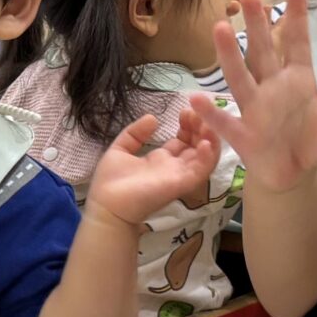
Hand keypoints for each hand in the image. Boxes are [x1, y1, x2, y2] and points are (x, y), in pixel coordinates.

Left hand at [85, 97, 220, 230]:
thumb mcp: (120, 149)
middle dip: (200, 127)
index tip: (185, 110)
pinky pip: (202, 170)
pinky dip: (208, 156)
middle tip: (197, 111)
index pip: (183, 140)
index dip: (187, 125)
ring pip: (205, 156)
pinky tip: (205, 141)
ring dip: (210, 138)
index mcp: (160, 159)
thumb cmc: (110, 182)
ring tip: (206, 122)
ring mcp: (180, 175)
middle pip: (197, 145)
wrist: (106, 207)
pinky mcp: (182, 183)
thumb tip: (153, 118)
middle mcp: (174, 167)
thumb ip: (135, 133)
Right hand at [199, 0, 316, 194]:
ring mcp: (255, 109)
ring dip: (230, 55)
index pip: (297, 43)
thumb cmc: (310, 140)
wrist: (290, 171)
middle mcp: (272, 88)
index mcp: (297, 80)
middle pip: (263, 51)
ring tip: (219, 28)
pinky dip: (212, 113)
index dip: (297, 18)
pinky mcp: (243, 135)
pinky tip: (196, 99)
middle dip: (256, 24)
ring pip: (240, 78)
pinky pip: (225, 122)